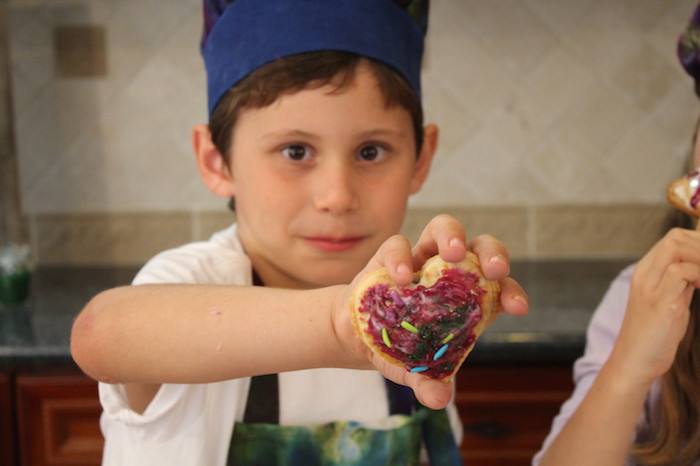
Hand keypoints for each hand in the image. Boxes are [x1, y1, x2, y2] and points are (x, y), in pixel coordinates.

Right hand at [333, 214, 528, 408]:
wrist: (358, 334)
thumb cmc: (399, 347)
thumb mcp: (414, 369)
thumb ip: (427, 381)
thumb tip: (438, 399)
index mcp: (468, 298)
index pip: (499, 287)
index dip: (512, 292)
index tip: (517, 308)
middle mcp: (450, 272)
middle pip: (480, 246)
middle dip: (492, 253)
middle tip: (493, 270)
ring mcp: (421, 258)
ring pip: (443, 228)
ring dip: (452, 236)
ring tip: (452, 254)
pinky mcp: (390, 255)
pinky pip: (398, 244)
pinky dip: (401, 256)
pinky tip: (402, 279)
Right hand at [612, 228, 699, 385]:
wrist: (635, 361)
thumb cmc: (655, 335)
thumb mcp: (672, 301)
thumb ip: (683, 283)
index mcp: (646, 272)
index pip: (674, 239)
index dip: (699, 243)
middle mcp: (645, 274)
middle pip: (676, 238)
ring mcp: (650, 287)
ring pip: (677, 248)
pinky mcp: (659, 303)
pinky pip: (681, 273)